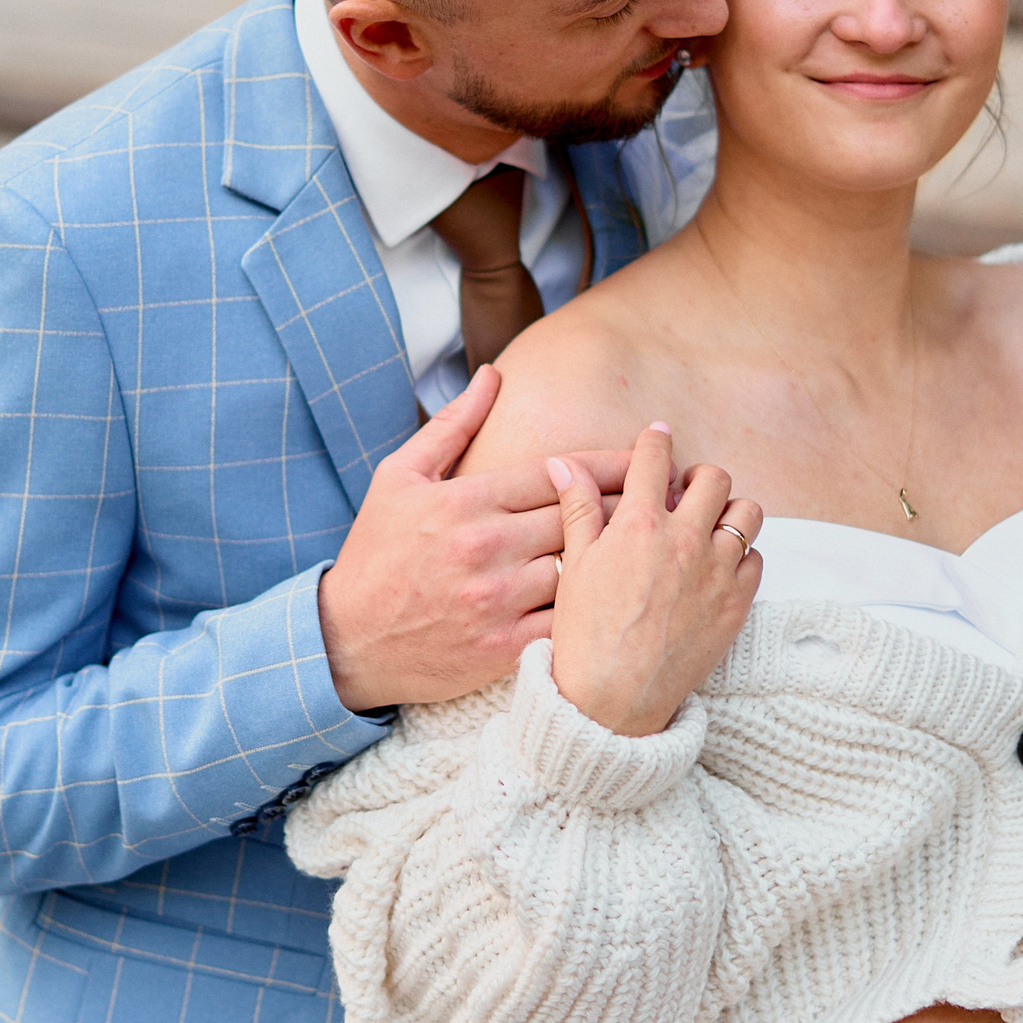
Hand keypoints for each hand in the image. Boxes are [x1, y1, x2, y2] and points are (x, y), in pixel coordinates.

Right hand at [319, 366, 635, 712]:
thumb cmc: (375, 553)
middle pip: (583, 518)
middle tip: (676, 494)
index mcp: (468, 502)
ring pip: (583, 570)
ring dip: (626, 556)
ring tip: (665, 545)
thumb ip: (453, 425)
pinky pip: (568, 623)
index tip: (648, 455)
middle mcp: (488, 548)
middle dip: (633, 503)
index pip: (559, 473)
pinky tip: (628, 598)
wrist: (347, 640)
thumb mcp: (399, 477)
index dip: (611, 463)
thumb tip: (494, 375)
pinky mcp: (503, 647)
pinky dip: (599, 610)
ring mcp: (498, 600)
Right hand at [544, 422, 761, 736]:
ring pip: (747, 513)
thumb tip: (565, 464)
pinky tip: (717, 567)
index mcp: (641, 524)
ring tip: (708, 525)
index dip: (655, 441)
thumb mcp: (574, 565)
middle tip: (684, 492)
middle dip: (698, 477)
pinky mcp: (736, 604)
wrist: (613, 699)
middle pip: (714, 477)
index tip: (657, 437)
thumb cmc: (584, 635)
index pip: (655, 458)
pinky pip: (757, 559)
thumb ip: (578, 509)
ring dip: (729, 511)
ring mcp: (717, 572)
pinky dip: (741, 555)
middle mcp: (686, 540)